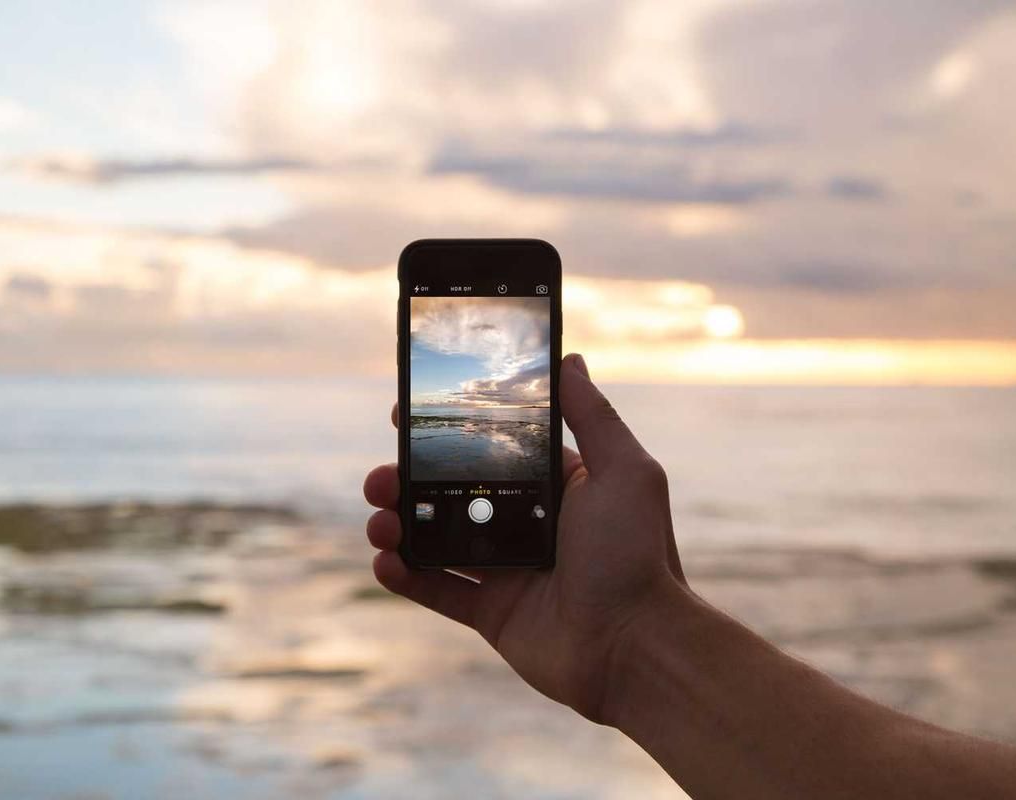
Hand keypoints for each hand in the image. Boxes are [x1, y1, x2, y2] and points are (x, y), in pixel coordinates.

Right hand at [363, 353, 687, 722]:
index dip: (449, 433)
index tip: (405, 415)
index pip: (491, 449)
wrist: (636, 647)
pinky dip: (405, 577)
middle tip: (380, 477)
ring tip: (378, 521)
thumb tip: (569, 358)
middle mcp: (529, 524)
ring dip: (398, 526)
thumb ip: (592, 415)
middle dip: (409, 481)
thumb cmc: (637, 554)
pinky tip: (384, 563)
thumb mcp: (624, 471)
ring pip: (437, 539)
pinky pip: (438, 591)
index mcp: (556, 487)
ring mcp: (508, 570)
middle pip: (453, 493)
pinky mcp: (493, 613)